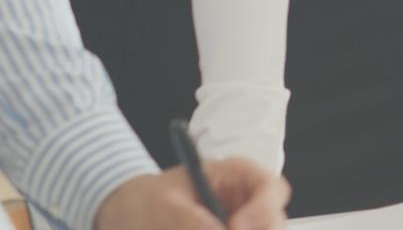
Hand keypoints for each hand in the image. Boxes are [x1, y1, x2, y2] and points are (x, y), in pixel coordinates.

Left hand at [94, 161, 289, 229]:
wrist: (129, 216)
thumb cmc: (147, 200)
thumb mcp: (161, 203)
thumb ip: (187, 218)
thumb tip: (218, 229)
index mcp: (238, 178)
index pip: (271, 189)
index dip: (264, 209)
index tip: (236, 226)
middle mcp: (247, 205)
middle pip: (273, 224)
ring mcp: (241, 227)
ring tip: (183, 228)